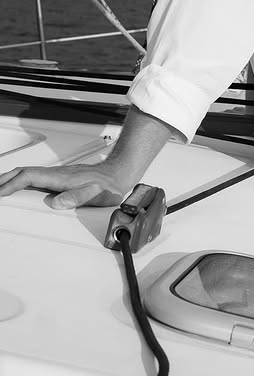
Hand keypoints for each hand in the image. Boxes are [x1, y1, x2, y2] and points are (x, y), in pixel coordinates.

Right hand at [0, 162, 132, 209]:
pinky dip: (21, 180)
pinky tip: (20, 186)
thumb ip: (76, 198)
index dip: (11, 184)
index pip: (29, 177)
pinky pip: (35, 177)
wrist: (119, 174)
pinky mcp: (60, 178)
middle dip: (5, 179)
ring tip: (0, 188)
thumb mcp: (95, 194)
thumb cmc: (109, 185)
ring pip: (28, 173)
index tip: (0, 192)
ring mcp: (57, 175)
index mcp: (60, 178)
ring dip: (11, 179)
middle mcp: (56, 174)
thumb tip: (56, 203)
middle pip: (23, 172)